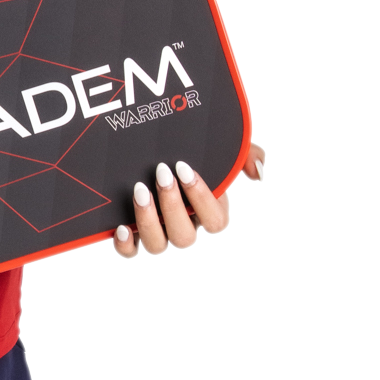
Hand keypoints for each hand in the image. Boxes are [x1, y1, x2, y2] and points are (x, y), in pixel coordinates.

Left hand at [112, 141, 265, 260]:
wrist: (150, 127)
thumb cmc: (192, 141)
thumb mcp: (222, 141)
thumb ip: (246, 153)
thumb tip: (257, 172)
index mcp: (207, 209)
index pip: (215, 221)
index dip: (202, 199)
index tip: (185, 168)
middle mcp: (183, 223)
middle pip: (185, 237)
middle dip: (173, 207)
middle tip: (161, 173)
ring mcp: (157, 229)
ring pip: (158, 245)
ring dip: (148, 221)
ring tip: (139, 191)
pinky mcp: (131, 230)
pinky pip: (130, 251)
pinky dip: (125, 245)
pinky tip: (121, 226)